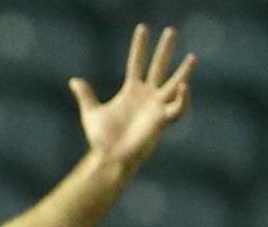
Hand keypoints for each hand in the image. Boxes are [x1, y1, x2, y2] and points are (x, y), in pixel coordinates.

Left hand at [72, 25, 194, 173]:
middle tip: (172, 30)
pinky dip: (182, 98)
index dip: (139, 46)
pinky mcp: (162, 120)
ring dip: (184, 72)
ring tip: (192, 58)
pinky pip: (178, 107)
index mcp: (131, 90)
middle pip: (159, 66)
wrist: (109, 158)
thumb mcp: (91, 113)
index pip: (137, 62)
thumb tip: (74, 80)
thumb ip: (86, 95)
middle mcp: (147, 94)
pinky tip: (183, 87)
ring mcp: (156, 106)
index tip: (143, 28)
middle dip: (165, 49)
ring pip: (174, 84)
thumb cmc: (102, 138)